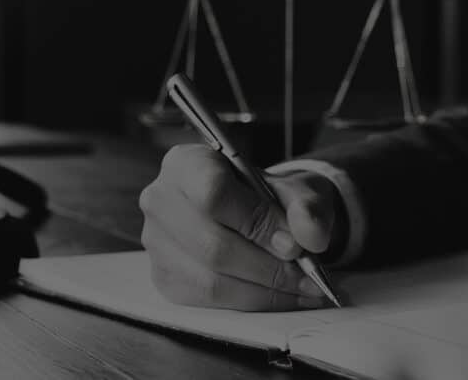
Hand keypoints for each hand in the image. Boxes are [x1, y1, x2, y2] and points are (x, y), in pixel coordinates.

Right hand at [139, 145, 339, 310]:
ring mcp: (156, 243)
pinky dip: (252, 302)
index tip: (293, 244)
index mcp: (187, 163)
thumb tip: (312, 237)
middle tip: (305, 274)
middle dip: (269, 268)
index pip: (214, 192)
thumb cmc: (266, 197)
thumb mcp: (293, 190)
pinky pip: (209, 302)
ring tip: (301, 287)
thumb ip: (307, 207)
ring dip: (265, 291)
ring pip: (212, 281)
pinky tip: (279, 295)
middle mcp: (161, 200)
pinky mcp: (164, 278)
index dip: (257, 222)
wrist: (252, 212)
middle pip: (213, 246)